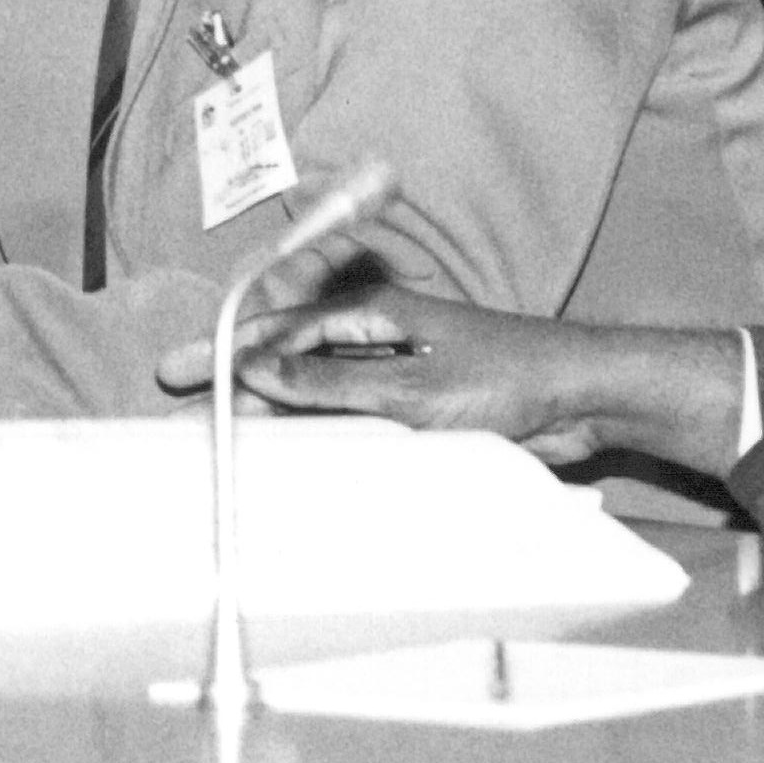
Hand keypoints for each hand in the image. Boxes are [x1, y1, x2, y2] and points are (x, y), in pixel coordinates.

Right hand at [154, 286, 740, 475]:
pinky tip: (290, 450)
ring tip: (222, 435)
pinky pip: (350, 416)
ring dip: (273, 409)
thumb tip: (259, 371)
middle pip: (289, 357)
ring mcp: (397, 372)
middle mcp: (378, 335)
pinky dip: (317, 430)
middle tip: (184, 405)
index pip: (280, 331)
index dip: (225, 352)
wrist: (583, 400)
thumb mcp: (411, 388)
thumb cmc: (508, 378)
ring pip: (316, 390)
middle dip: (235, 379)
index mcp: (374, 311)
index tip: (180, 371)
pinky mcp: (417, 408)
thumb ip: (332, 383)